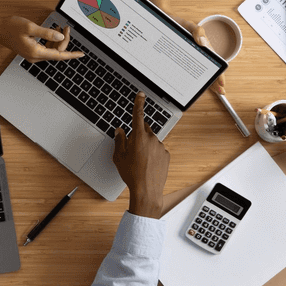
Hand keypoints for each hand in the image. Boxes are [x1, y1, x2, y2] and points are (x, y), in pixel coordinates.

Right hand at [0, 16, 83, 62]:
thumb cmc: (11, 27)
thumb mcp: (30, 27)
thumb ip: (47, 33)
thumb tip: (60, 38)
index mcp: (36, 52)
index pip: (58, 55)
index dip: (71, 54)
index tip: (81, 54)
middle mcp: (35, 56)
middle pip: (56, 52)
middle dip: (64, 40)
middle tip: (65, 27)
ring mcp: (33, 55)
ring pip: (52, 50)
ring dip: (57, 40)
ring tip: (59, 28)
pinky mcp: (31, 51)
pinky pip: (46, 48)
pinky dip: (51, 41)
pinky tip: (52, 32)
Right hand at [112, 91, 169, 217]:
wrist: (147, 190)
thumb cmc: (132, 175)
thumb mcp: (119, 157)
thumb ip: (119, 141)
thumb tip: (120, 131)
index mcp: (138, 137)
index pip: (138, 115)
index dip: (138, 103)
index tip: (141, 95)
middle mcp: (151, 139)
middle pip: (143, 129)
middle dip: (138, 135)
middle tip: (131, 149)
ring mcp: (160, 147)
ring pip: (151, 140)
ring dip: (145, 146)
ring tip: (139, 161)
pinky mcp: (166, 155)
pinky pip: (158, 149)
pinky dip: (152, 153)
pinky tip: (147, 165)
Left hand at [177, 17, 225, 95]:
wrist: (164, 23)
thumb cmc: (177, 24)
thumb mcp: (188, 25)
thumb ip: (197, 30)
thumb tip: (202, 42)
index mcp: (203, 46)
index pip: (214, 61)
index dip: (219, 72)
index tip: (221, 81)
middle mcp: (199, 53)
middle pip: (209, 69)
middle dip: (215, 80)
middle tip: (220, 91)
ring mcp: (190, 57)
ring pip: (200, 72)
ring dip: (207, 81)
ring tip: (213, 91)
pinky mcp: (181, 59)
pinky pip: (188, 71)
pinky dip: (194, 79)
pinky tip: (197, 85)